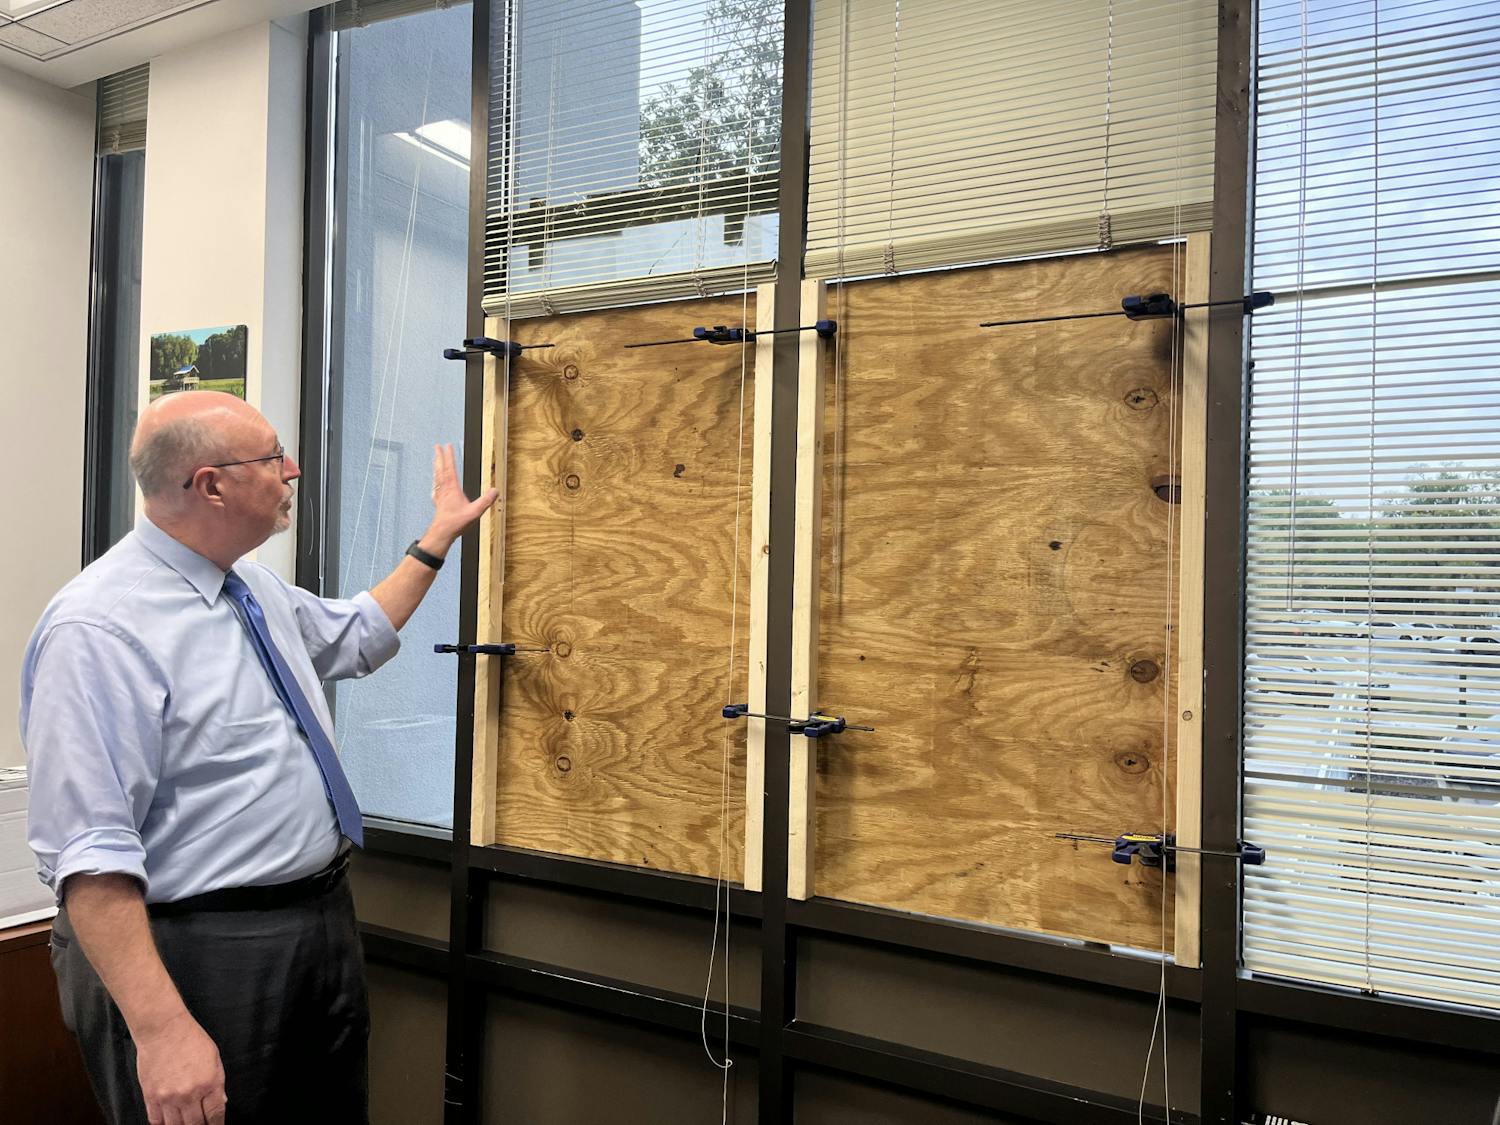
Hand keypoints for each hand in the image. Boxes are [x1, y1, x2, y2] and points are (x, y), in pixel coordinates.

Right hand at [135, 1009, 226, 1124]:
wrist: (163, 1030)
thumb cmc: (191, 1039)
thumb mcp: (214, 1058)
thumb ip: (217, 1084)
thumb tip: (221, 1102)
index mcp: (209, 1083)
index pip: (215, 1115)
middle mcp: (189, 1094)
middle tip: (200, 1124)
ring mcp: (168, 1098)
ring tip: (185, 1123)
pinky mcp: (151, 1097)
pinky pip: (156, 1121)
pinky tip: (168, 1123)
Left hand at [425, 442, 498, 546]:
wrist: (442, 533)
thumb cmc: (455, 523)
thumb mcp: (475, 512)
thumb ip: (486, 501)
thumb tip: (495, 491)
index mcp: (452, 488)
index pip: (450, 468)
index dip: (449, 456)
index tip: (447, 445)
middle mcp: (444, 490)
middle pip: (440, 469)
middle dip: (439, 457)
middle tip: (437, 447)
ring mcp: (440, 496)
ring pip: (437, 477)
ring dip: (436, 467)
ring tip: (435, 460)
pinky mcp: (438, 503)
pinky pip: (435, 488)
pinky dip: (435, 482)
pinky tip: (435, 484)